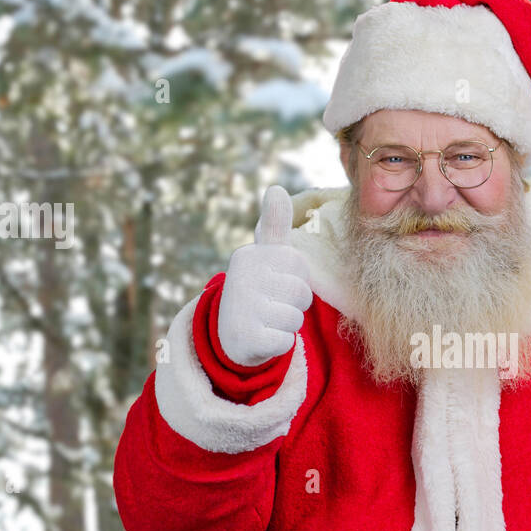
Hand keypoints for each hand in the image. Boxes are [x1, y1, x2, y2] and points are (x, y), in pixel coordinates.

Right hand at [217, 185, 312, 367]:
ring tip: (266, 320)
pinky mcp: (249, 338)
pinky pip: (287, 341)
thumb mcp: (264, 255)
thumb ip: (274, 225)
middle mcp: (242, 279)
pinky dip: (279, 343)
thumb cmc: (257, 289)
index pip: (300, 266)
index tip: (274, 281)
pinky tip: (262, 337)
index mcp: (249, 256)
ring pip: (296, 318)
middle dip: (294, 303)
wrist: (229, 335)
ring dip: (287, 324)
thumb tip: (277, 188)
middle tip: (270, 304)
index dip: (295, 278)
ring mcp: (243, 309)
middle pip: (302, 293)